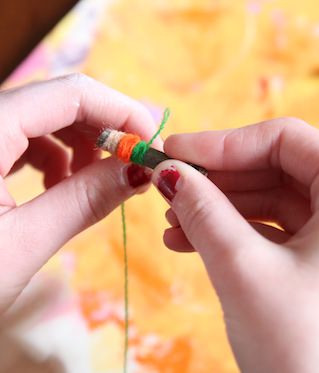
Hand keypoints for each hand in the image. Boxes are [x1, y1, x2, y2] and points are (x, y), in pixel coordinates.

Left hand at [0, 74, 159, 312]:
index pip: (69, 93)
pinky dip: (49, 158)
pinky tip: (57, 188)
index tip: (152, 141)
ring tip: (93, 184)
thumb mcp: (21, 244)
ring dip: (77, 145)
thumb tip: (140, 171)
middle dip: (102, 130)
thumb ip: (84, 201)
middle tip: (131, 166)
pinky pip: (17, 138)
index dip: (120, 110)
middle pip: (54, 101)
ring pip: (37, 119)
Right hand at [152, 118, 318, 372]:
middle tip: (171, 187)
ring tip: (174, 223)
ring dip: (228, 211)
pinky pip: (291, 236)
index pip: (286, 139)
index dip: (224, 142)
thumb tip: (172, 173)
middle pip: (284, 170)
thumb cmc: (306, 350)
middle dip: (223, 180)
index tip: (176, 151)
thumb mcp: (244, 270)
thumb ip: (203, 211)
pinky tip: (199, 245)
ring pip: (284, 204)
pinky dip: (248, 237)